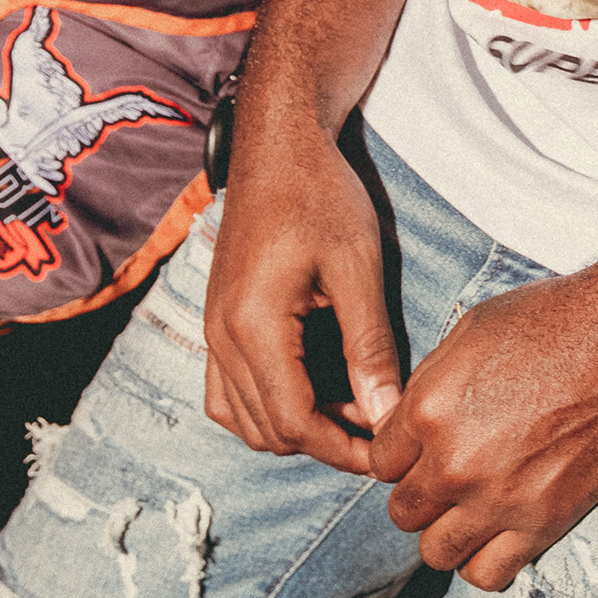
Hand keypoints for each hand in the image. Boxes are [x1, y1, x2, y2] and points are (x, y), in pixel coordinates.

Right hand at [202, 124, 402, 472]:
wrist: (277, 144)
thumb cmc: (320, 192)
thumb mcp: (356, 264)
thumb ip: (368, 344)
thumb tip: (385, 414)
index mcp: (253, 325)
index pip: (293, 421)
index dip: (341, 448)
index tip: (385, 452)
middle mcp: (221, 337)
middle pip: (267, 429)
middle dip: (323, 440)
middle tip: (378, 425)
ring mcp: (212, 331)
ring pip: (243, 419)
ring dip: (293, 427)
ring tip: (350, 406)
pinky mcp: (216, 320)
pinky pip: (228, 392)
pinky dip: (265, 407)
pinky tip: (311, 388)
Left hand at [369, 265, 597, 588]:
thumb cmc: (557, 319)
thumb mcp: (474, 329)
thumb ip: (431, 383)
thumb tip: (410, 421)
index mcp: (430, 408)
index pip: (381, 461)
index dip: (402, 454)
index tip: (425, 448)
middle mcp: (454, 462)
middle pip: (403, 511)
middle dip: (423, 492)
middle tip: (454, 472)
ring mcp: (498, 499)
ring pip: (436, 551)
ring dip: (449, 530)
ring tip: (474, 506)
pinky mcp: (542, 524)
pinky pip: (486, 574)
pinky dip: (484, 560)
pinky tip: (499, 531)